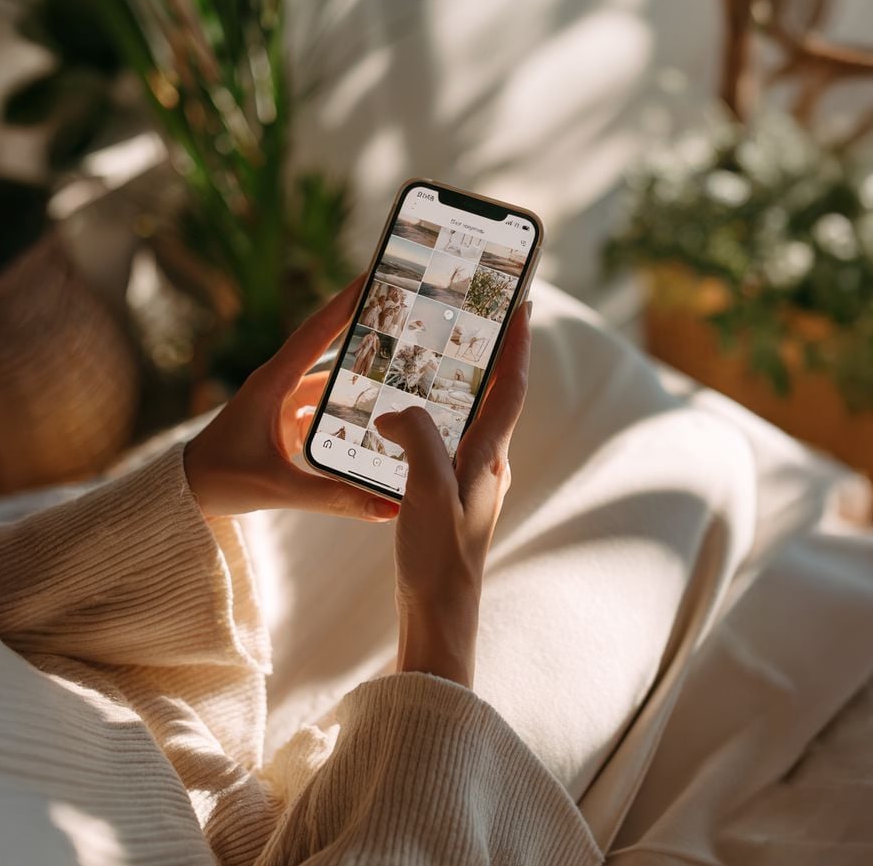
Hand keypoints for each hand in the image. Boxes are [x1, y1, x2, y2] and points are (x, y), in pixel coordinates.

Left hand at [184, 275, 399, 521]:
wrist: (185, 494)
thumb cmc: (221, 480)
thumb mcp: (279, 489)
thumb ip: (334, 497)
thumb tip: (387, 509)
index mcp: (271, 383)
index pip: (314, 334)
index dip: (343, 303)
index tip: (371, 275)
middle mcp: (278, 384)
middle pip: (326, 348)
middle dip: (361, 329)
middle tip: (400, 312)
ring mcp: (281, 402)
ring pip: (328, 382)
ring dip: (358, 376)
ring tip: (400, 366)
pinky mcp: (284, 421)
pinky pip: (323, 408)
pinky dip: (346, 410)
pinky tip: (374, 418)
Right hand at [373, 301, 531, 688]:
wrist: (439, 614)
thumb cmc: (439, 556)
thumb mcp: (426, 489)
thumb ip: (416, 438)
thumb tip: (394, 412)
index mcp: (489, 457)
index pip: (510, 387)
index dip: (518, 344)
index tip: (524, 305)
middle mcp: (488, 464)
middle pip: (496, 397)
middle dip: (491, 356)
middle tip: (474, 321)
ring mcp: (472, 482)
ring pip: (471, 420)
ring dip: (463, 386)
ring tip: (438, 359)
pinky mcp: (452, 497)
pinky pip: (448, 443)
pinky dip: (436, 419)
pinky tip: (408, 423)